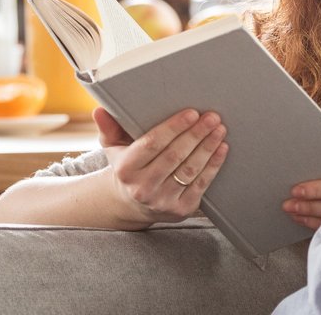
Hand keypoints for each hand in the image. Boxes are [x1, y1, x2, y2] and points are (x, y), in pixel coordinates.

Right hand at [95, 107, 229, 225]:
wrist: (132, 204)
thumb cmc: (126, 167)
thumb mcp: (113, 148)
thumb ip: (109, 127)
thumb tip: (99, 110)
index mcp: (125, 169)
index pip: (152, 144)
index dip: (174, 128)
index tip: (192, 113)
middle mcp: (142, 187)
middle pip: (174, 156)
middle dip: (196, 134)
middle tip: (212, 117)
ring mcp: (162, 201)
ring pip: (190, 170)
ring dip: (207, 148)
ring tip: (219, 130)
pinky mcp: (180, 210)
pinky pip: (200, 185)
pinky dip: (213, 165)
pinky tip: (221, 149)